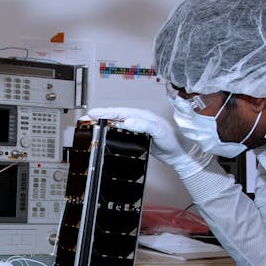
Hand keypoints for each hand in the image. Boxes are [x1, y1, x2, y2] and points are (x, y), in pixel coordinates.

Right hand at [87, 107, 212, 178]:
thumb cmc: (173, 141)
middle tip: (85, 119)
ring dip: (103, 122)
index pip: (120, 111)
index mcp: (142, 115)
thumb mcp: (160, 131)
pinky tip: (104, 134)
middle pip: (115, 115)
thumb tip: (128, 120)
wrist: (180, 154)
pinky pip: (120, 130)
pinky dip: (109, 130)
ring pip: (116, 122)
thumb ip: (145, 125)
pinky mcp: (136, 136)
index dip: (105, 112)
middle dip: (100, 116)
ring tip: (90, 124)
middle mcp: (138, 119)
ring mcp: (137, 127)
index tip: (93, 113)